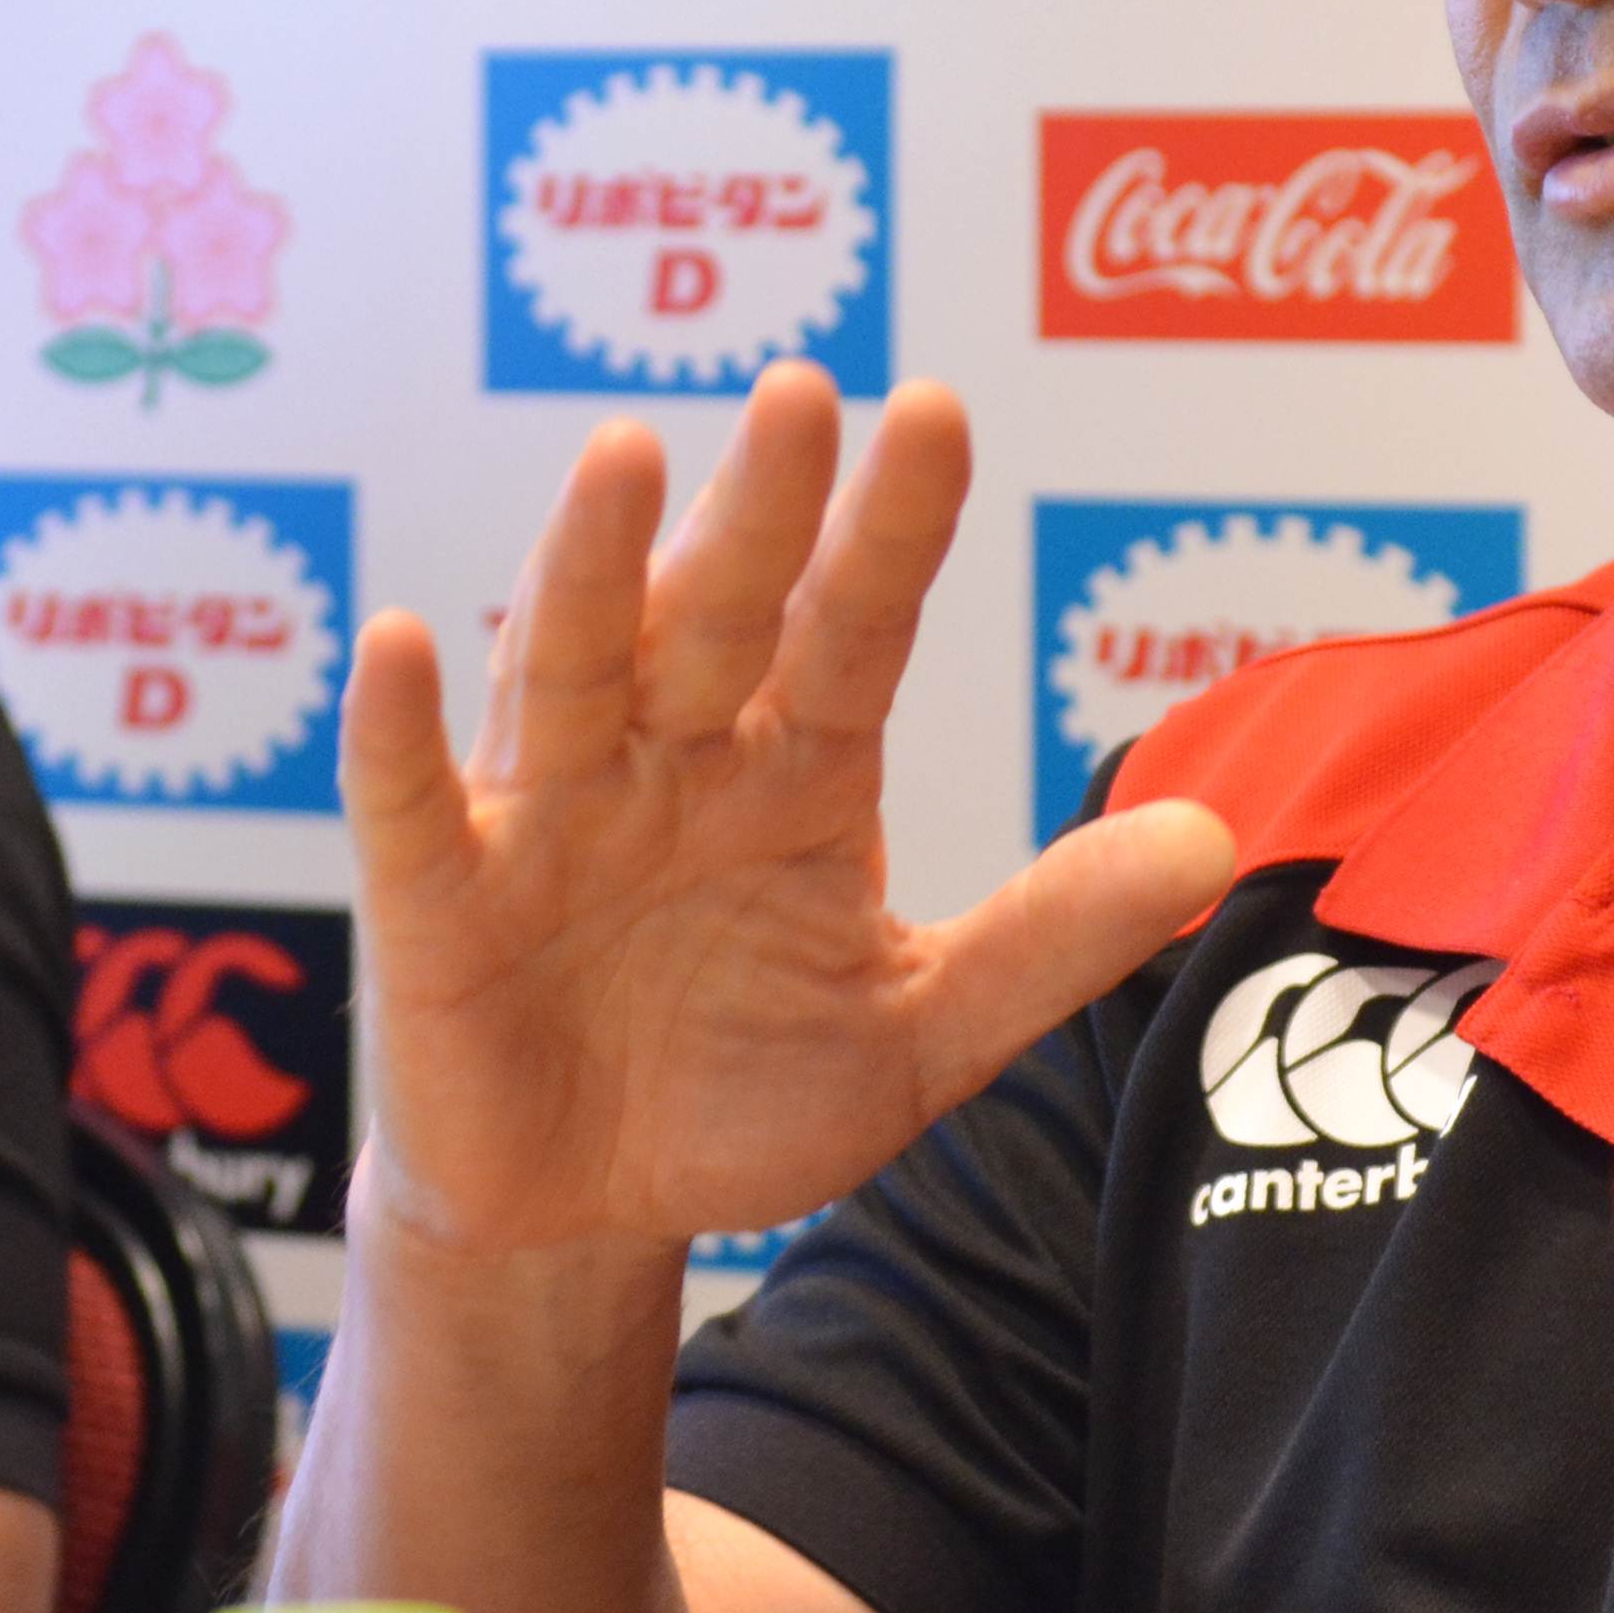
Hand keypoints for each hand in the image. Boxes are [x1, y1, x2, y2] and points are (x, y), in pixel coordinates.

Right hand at [340, 365, 1232, 1259]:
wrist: (584, 1219)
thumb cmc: (739, 1095)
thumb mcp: (920, 1033)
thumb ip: (1049, 938)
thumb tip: (1216, 843)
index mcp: (797, 772)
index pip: (857, 628)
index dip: (893, 529)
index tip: (938, 414)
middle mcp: (673, 761)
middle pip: (721, 615)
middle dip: (758, 510)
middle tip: (802, 393)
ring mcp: (548, 817)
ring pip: (574, 669)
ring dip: (590, 566)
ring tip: (620, 457)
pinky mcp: (436, 901)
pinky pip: (412, 804)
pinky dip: (398, 729)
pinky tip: (401, 643)